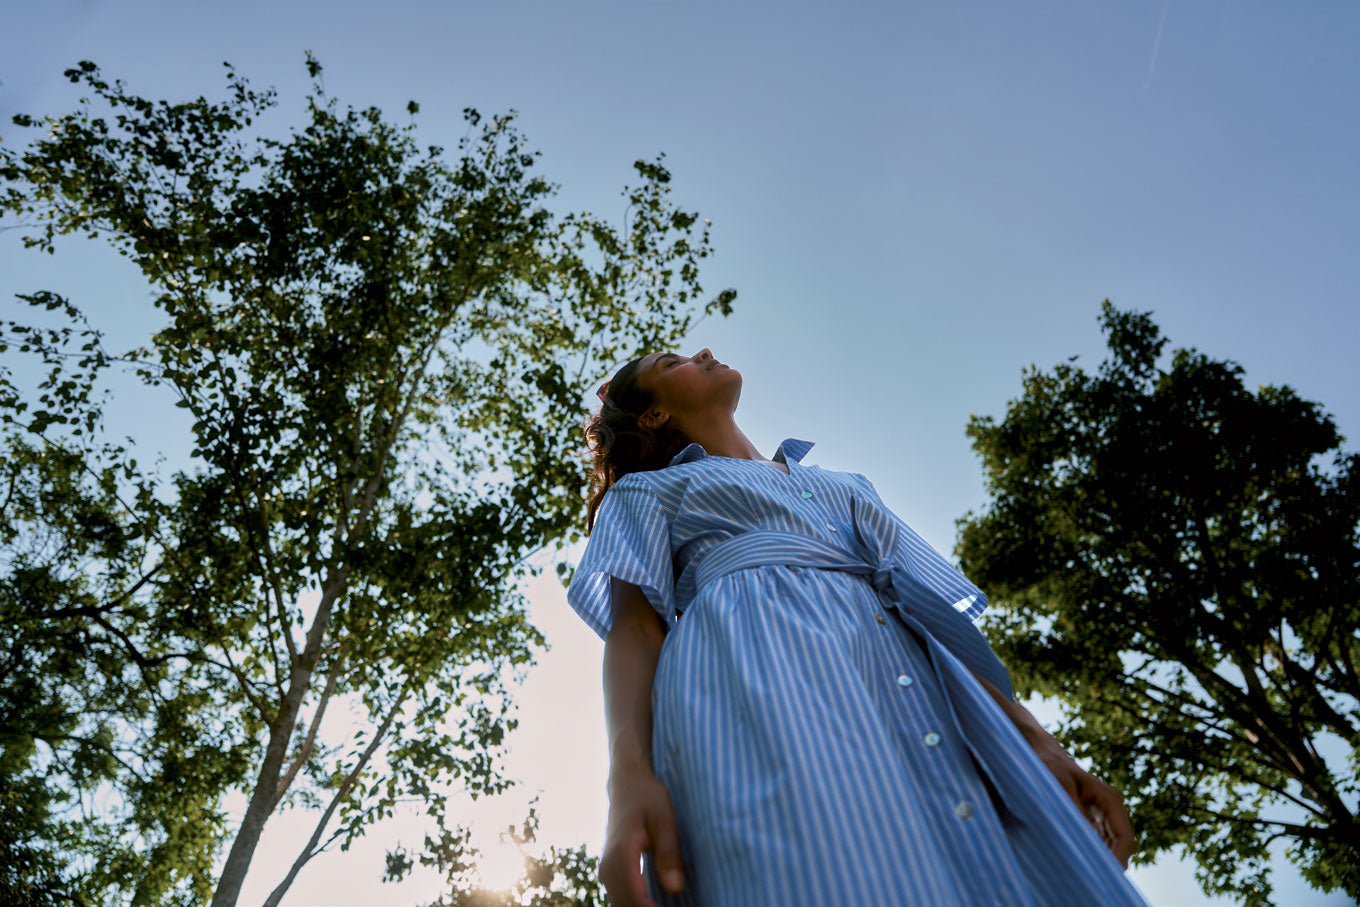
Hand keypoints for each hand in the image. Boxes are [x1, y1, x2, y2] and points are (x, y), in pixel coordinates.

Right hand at [599, 768, 685, 905]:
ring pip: (622, 906)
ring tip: (667, 904)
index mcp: (621, 855)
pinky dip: (638, 905)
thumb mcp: (664, 820)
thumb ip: (669, 854)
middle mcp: (608, 868)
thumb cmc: (648, 798)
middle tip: (683, 906)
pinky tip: (658, 902)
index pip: (636, 900)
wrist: (626, 785)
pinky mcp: (611, 874)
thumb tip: (675, 889)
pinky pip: (622, 900)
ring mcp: (606, 872)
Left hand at [1031, 738, 1136, 869]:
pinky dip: (1092, 852)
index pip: (1125, 838)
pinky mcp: (1092, 819)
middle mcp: (1111, 809)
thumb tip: (1087, 839)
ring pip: (1110, 847)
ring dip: (1100, 859)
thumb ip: (1075, 811)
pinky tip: (1077, 860)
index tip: (1104, 874)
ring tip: (1083, 872)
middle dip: (1109, 863)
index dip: (1118, 859)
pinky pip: (1098, 842)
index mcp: (1109, 800)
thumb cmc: (1050, 766)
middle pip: (1121, 846)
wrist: (1041, 752)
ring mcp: (1103, 815)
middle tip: (1090, 878)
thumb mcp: (1060, 787)